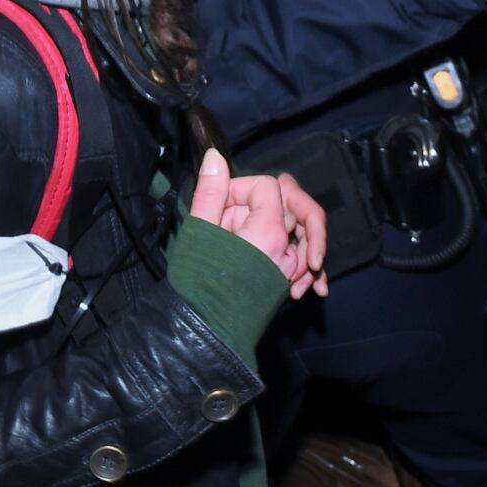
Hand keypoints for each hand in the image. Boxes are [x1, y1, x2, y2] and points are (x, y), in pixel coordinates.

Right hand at [187, 150, 329, 297]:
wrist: (204, 330)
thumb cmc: (197, 282)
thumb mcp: (200, 228)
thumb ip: (212, 190)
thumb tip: (215, 156)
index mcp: (268, 233)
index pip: (268, 187)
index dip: (240, 188)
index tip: (218, 206)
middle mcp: (286, 250)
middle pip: (282, 205)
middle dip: (251, 208)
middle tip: (224, 225)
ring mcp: (288, 267)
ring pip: (285, 228)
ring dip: (257, 227)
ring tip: (227, 244)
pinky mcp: (284, 281)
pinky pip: (289, 252)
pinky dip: (268, 247)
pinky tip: (243, 256)